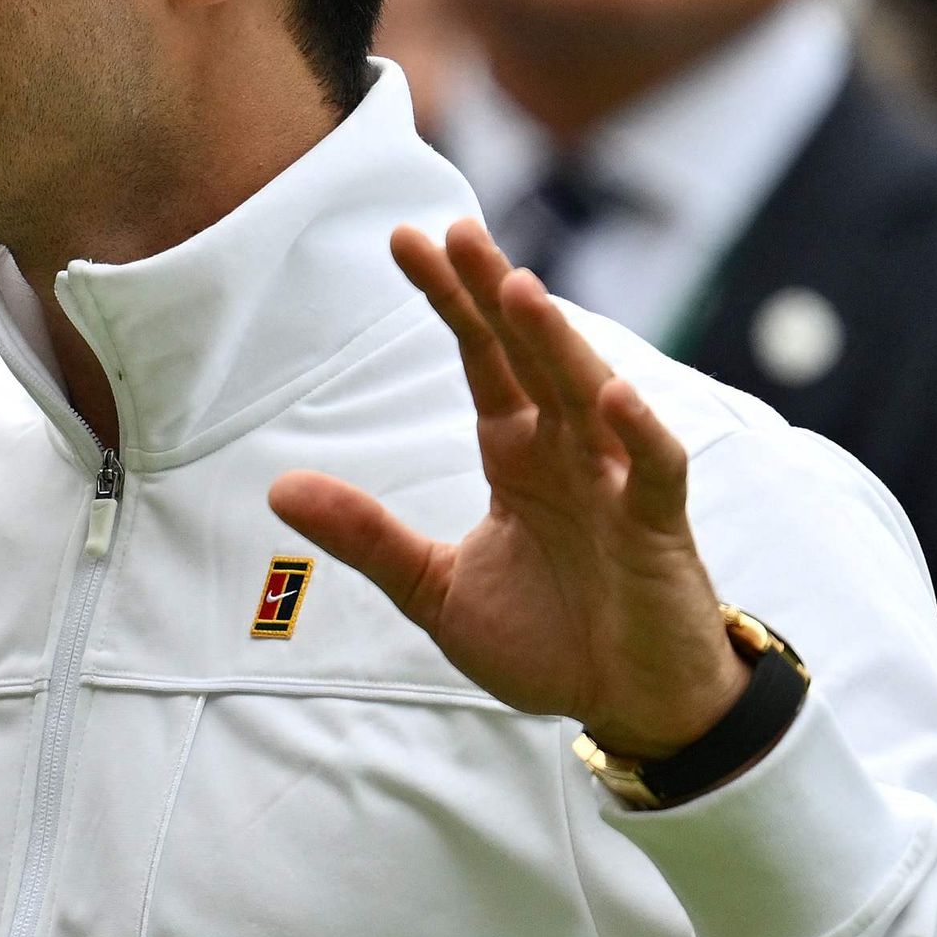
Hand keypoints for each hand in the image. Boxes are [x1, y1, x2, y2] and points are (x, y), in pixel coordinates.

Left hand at [270, 218, 746, 756]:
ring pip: (590, 395)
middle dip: (494, 293)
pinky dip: (640, 435)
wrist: (632, 707)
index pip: (482, 359)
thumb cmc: (548, 640)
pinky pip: (655, 472)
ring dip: (558, 342)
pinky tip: (614, 399)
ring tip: (519, 288)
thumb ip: (367, 537)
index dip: (450, 301)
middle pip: (531, 354)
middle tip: (456, 229)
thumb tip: (277, 490)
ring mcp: (619, 484)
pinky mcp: (659, 531)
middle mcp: (570, 451)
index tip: (406, 241)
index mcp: (519, 453)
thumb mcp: (435, 588)